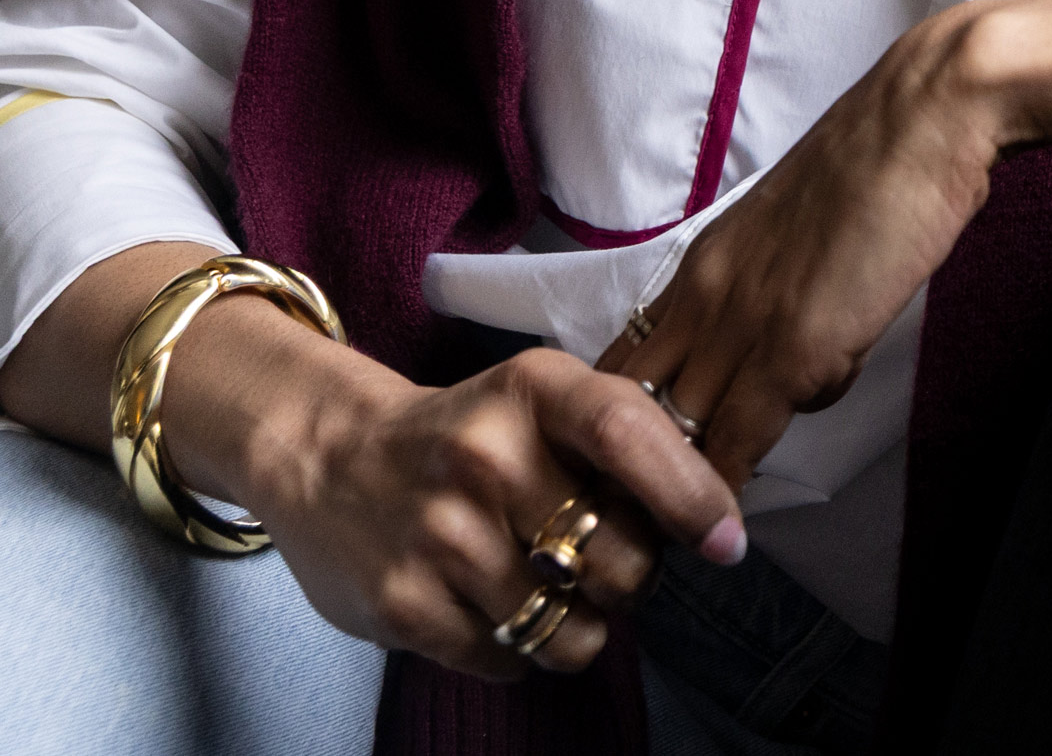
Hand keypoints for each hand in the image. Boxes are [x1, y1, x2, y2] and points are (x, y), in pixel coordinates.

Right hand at [232, 333, 745, 679]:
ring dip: (582, 624)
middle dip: (633, 576)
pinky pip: (514, 661)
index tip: (726, 542)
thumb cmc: (466, 434)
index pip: (628, 434)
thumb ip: (623, 440)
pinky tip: (492, 604)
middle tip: (602, 558)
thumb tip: (713, 517)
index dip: (691, 494)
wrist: (324, 456)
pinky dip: (522, 649)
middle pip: (619, 558)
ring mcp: (440, 535)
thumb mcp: (539, 400)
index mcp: (532, 390)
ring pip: (572, 627)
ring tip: (549, 586)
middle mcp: (484, 456)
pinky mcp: (405, 605)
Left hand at [603, 0, 1040, 487]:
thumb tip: (797, 358)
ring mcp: (740, 324)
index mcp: (703, 265)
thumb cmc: (885, 164)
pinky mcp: (790, 349)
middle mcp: (702, 296)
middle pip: (629, 407)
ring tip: (664, 542)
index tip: (615, 472)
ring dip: (670, 490)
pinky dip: (726, 489)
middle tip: (617, 530)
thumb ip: (782, 294)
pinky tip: (726, 524)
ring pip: (673, 434)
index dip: (614, 423)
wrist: (925, 118)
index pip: (627, 360)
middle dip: (621, 471)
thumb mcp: (804, 233)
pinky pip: (737, 441)